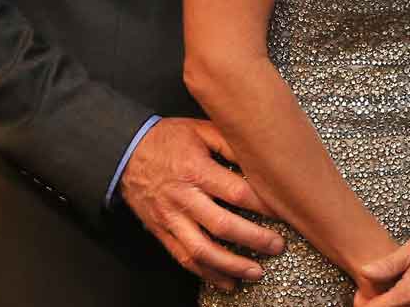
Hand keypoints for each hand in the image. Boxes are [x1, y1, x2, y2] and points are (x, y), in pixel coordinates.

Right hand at [118, 117, 283, 291]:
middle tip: (277, 246)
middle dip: (254, 239)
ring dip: (231, 265)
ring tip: (256, 272)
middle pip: (223, 225)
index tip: (285, 213)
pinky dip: (206, 273)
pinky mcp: (162, 231)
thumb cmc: (167, 139)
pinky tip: (226, 281)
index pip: (237, 193)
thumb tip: (261, 157)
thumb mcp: (200, 129)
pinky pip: (184, 257)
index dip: (264, 206)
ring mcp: (171, 218)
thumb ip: (231, 142)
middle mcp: (183, 197)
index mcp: (196, 170)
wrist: (125, 152)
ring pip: (202, 250)